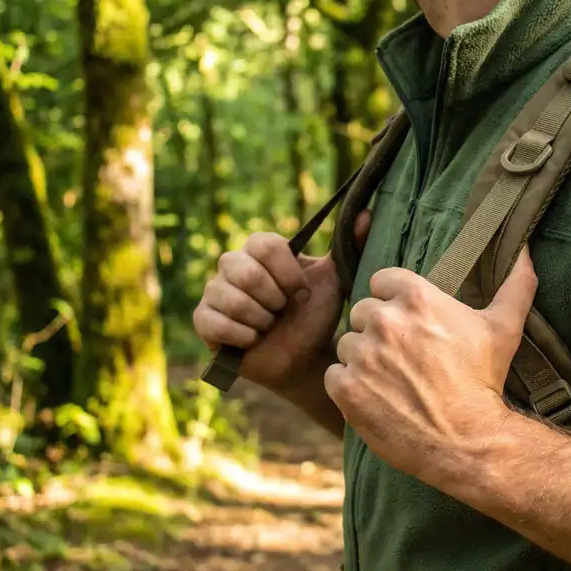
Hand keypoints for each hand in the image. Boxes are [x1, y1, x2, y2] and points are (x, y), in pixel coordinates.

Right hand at [192, 212, 370, 392]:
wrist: (303, 358)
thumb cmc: (315, 315)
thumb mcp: (335, 280)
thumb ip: (350, 245)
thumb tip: (367, 213)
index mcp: (260, 249)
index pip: (265, 244)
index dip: (287, 273)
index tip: (303, 293)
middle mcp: (232, 264)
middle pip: (247, 272)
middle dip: (275, 299)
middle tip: (285, 311)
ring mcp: (214, 291)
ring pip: (232, 299)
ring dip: (262, 319)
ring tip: (271, 326)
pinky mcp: (203, 320)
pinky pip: (214, 321)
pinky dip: (243, 335)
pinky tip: (255, 339)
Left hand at [325, 247, 536, 486]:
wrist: (468, 440)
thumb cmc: (485, 381)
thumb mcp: (504, 329)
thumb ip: (515, 285)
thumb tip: (525, 252)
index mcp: (417, 298)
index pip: (382, 280)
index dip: (392, 299)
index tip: (407, 320)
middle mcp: (385, 321)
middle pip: (362, 311)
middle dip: (377, 330)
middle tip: (402, 355)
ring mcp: (363, 355)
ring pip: (347, 344)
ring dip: (362, 358)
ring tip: (390, 379)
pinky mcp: (347, 388)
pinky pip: (334, 374)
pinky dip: (349, 385)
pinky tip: (375, 396)